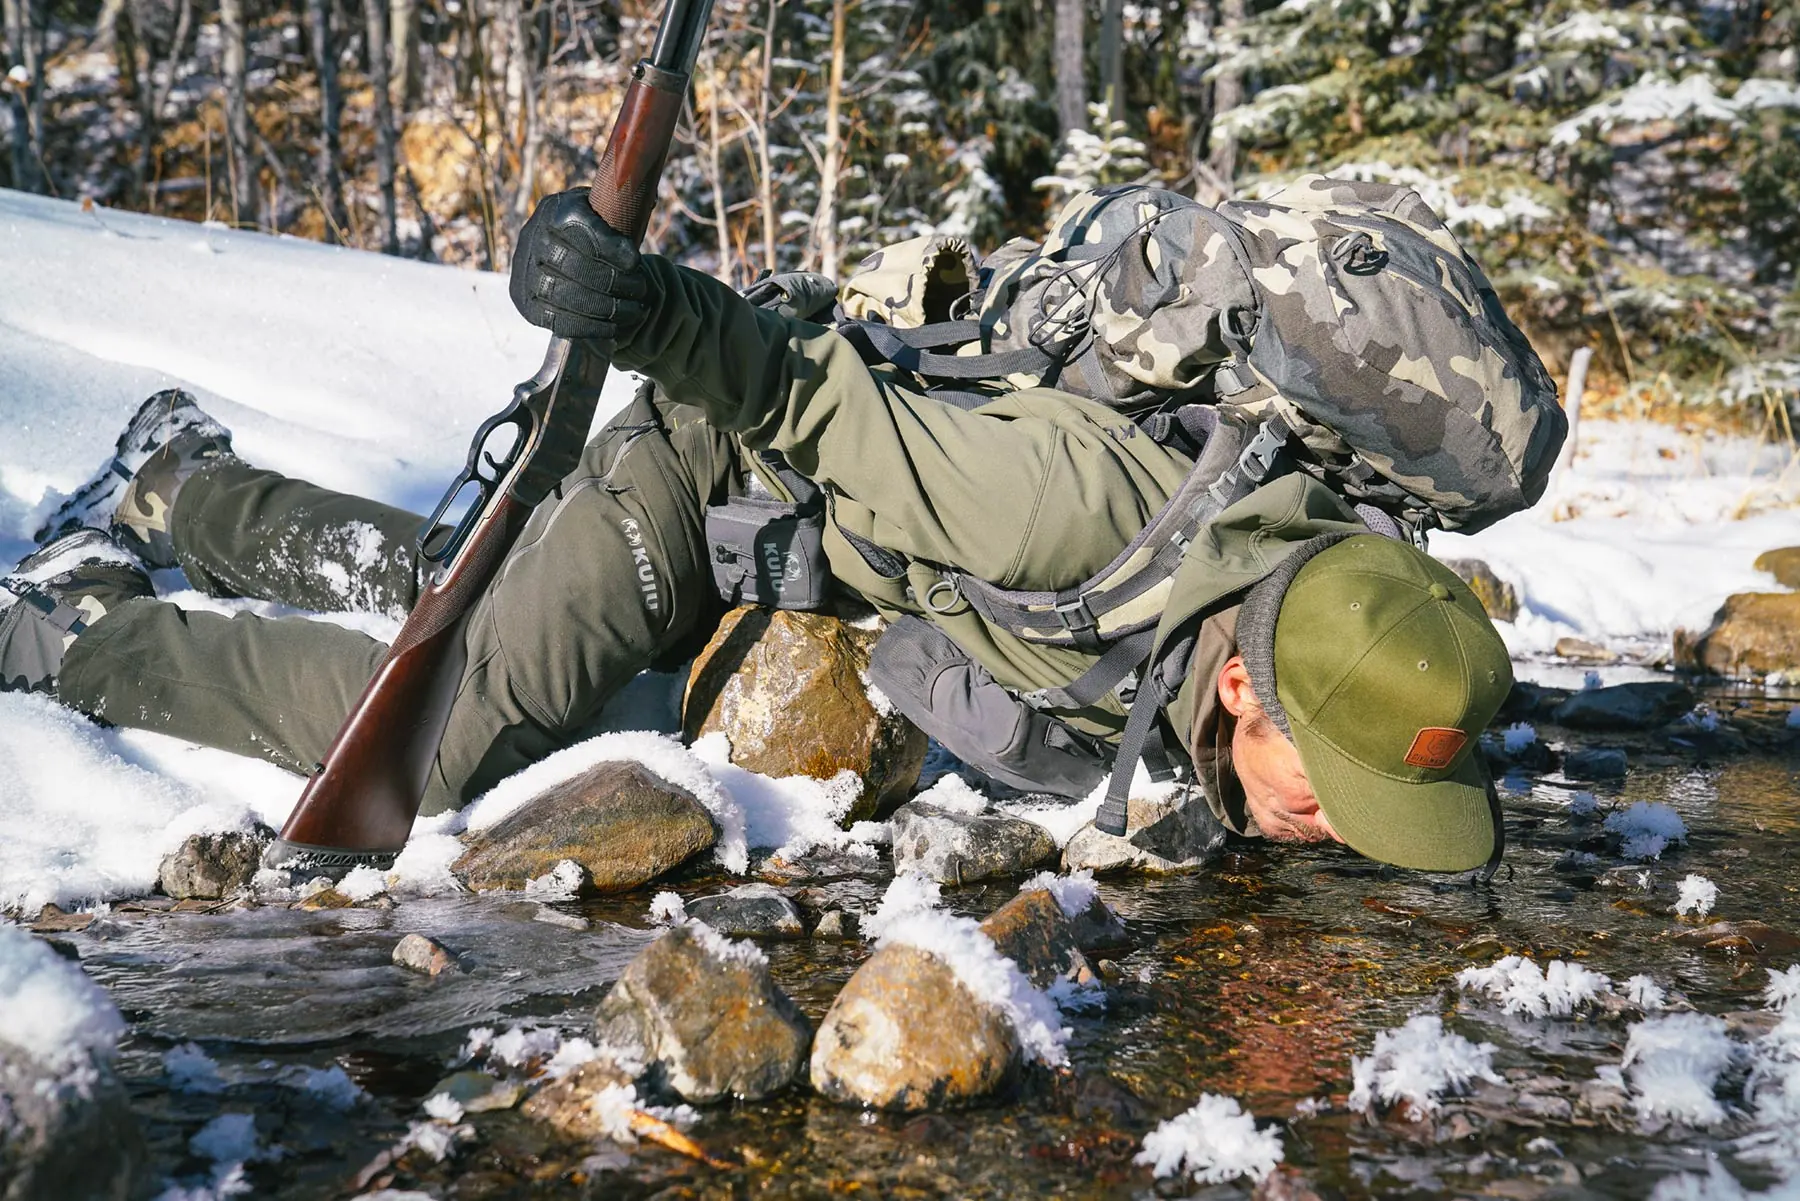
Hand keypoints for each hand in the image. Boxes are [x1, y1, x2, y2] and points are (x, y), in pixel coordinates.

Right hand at [509, 189, 654, 342]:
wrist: (557, 252)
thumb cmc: (592, 229)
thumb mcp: (602, 208)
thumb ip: (622, 204)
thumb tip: (649, 196)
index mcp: (555, 211)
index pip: (582, 229)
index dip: (611, 248)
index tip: (635, 261)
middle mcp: (533, 240)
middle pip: (576, 266)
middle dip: (615, 282)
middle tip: (641, 288)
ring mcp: (525, 274)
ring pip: (567, 296)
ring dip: (608, 308)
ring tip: (636, 310)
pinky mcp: (526, 304)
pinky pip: (558, 321)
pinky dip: (590, 327)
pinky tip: (614, 327)